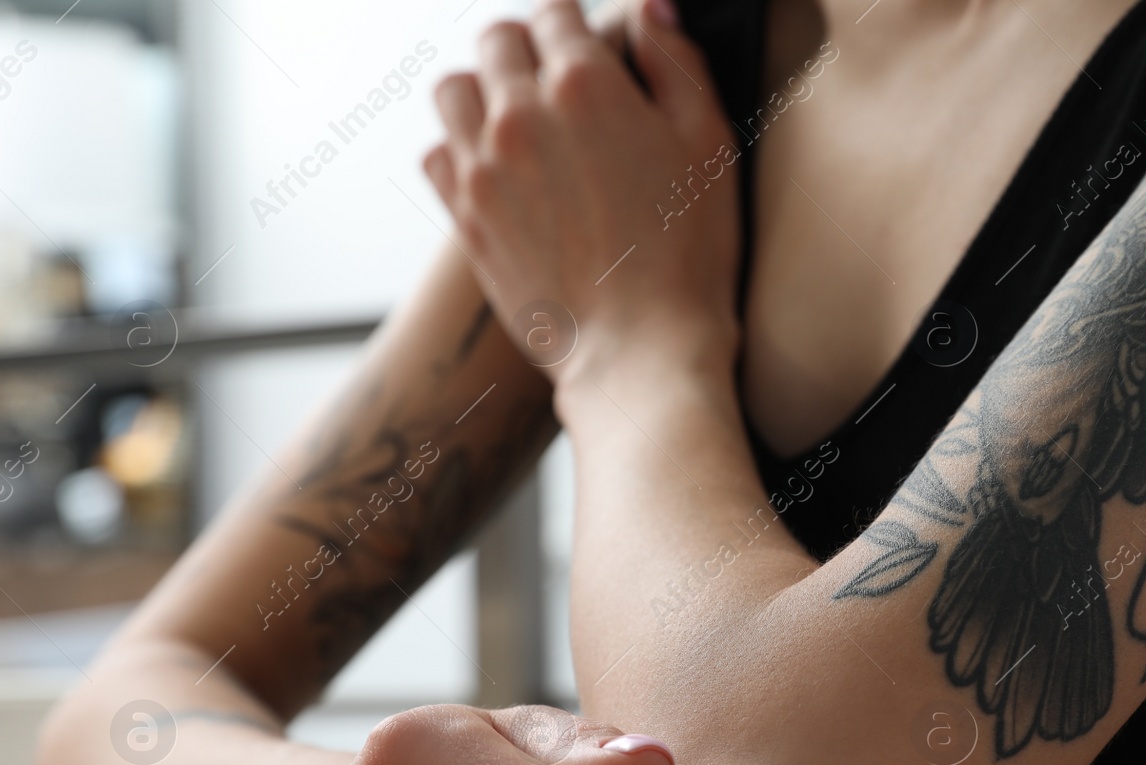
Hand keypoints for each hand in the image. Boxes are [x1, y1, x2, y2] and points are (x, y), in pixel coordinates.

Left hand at [423, 0, 742, 395]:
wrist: (639, 351)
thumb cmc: (687, 255)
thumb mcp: (708, 145)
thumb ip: (675, 62)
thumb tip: (649, 9)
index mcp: (585, 83)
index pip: (555, 12)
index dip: (576, 26)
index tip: (591, 51)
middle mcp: (520, 114)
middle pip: (496, 41)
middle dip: (526, 50)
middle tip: (557, 85)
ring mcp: (484, 167)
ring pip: (453, 89)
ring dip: (483, 92)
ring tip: (518, 122)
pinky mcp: (465, 217)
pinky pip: (436, 152)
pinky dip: (460, 149)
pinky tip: (497, 170)